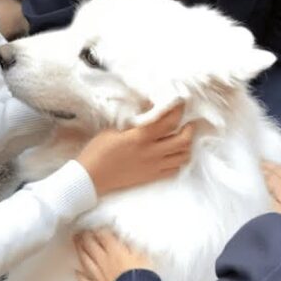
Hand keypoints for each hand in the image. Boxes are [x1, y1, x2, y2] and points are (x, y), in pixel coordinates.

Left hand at [74, 230, 153, 280]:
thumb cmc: (143, 275)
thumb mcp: (144, 255)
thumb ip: (134, 244)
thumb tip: (129, 236)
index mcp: (114, 250)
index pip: (102, 235)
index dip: (98, 228)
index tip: (95, 224)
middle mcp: (103, 261)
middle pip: (89, 245)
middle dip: (84, 236)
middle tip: (80, 231)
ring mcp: (99, 276)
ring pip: (85, 261)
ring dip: (80, 251)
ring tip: (76, 244)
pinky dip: (80, 277)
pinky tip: (77, 273)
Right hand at [77, 105, 194, 195]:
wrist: (91, 177)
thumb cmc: (97, 151)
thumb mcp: (112, 130)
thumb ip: (133, 123)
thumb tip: (148, 113)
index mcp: (140, 137)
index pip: (168, 121)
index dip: (178, 109)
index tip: (180, 102)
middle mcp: (151, 152)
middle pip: (183, 140)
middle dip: (189, 129)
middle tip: (187, 123)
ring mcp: (153, 166)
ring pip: (183, 156)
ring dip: (185, 145)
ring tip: (181, 138)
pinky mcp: (151, 177)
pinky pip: (174, 169)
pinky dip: (177, 160)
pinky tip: (171, 154)